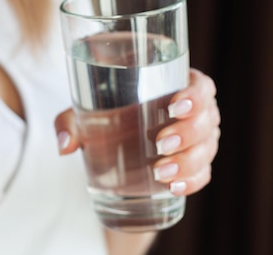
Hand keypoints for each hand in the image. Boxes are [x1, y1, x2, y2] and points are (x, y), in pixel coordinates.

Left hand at [54, 68, 219, 195]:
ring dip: (188, 162)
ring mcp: (199, 139)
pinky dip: (192, 182)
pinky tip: (174, 188)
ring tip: (160, 173)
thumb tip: (64, 146)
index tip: (174, 107)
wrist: (111, 136)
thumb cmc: (104, 110)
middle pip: (208, 120)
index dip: (196, 95)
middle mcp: (196, 111)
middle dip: (189, 133)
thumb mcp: (84, 110)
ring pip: (207, 149)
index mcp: (176, 85)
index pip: (202, 86)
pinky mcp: (193, 163)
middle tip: (160, 143)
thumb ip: (70, 122)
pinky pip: (202, 174)